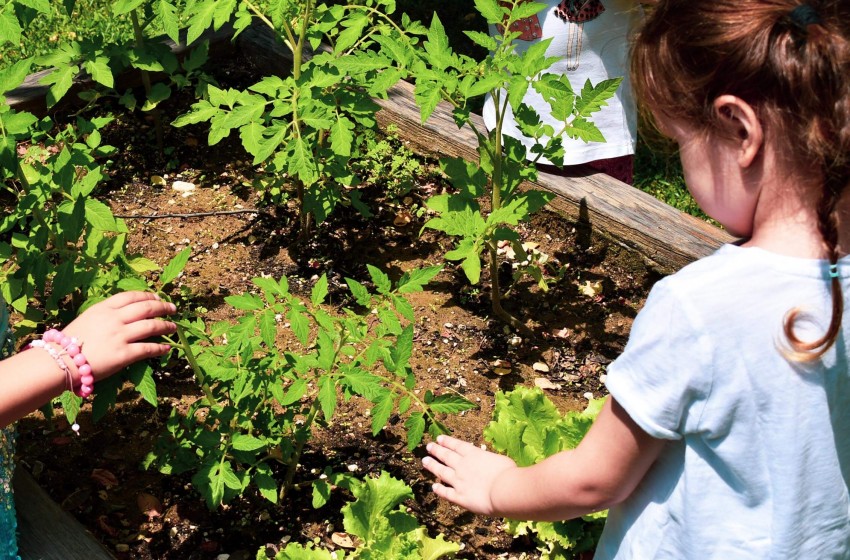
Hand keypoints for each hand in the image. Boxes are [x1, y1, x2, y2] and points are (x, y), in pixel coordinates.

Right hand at [61, 291, 176, 380]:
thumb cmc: (70, 341)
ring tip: (173, 327)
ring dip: (166, 326)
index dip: (148, 295)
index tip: (157, 297)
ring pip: (152, 326)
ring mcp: (121, 336)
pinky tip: (167, 348)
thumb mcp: (88, 318)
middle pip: (146, 308)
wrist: (60, 361)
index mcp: (104, 308)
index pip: (132, 296)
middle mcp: (115, 319)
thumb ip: (106, 313)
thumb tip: (125, 313)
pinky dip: (160, 348)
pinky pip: (148, 348)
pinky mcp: (124, 354)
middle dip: (163, 307)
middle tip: (172, 309)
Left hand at [422, 434, 517, 515]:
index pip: (457, 445)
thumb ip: (490, 461)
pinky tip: (434, 487)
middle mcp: (463, 466)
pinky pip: (446, 493)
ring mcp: (459, 481)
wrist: (505, 490)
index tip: (438, 438)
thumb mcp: (500, 460)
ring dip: (432, 466)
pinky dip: (439, 490)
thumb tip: (489, 463)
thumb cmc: (508, 473)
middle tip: (428, 446)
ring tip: (424, 461)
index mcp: (474, 454)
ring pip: (442, 472)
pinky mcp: (460, 497)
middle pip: (446, 456)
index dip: (447, 441)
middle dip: (436, 450)